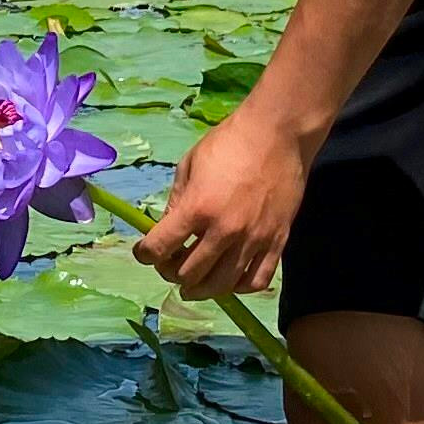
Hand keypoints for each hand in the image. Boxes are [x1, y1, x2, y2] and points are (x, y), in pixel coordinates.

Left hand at [134, 106, 309, 298]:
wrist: (279, 134)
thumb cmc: (229, 142)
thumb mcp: (189, 165)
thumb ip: (176, 201)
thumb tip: (166, 229)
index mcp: (197, 208)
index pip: (160, 247)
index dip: (145, 254)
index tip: (144, 252)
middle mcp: (224, 231)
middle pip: (188, 273)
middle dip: (171, 273)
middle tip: (170, 265)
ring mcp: (253, 240)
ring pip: (221, 285)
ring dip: (201, 288)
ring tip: (194, 283)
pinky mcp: (277, 242)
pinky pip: (256, 281)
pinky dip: (238, 288)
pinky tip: (229, 280)